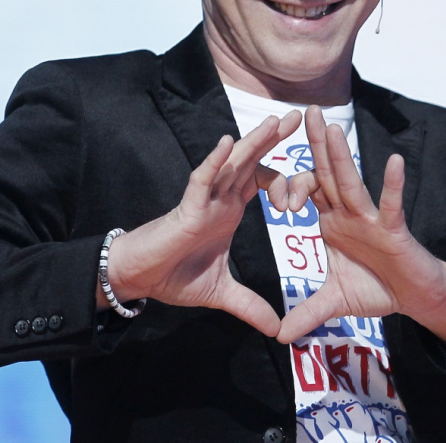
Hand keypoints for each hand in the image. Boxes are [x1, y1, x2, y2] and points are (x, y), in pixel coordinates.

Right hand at [103, 112, 305, 337]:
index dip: (286, 183)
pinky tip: (226, 144)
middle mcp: (219, 198)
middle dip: (274, 139)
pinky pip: (200, 180)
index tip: (305, 197)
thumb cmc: (174, 276)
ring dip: (252, 143)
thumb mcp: (222, 293)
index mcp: (230, 210)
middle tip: (298, 115)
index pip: (263, 181)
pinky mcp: (185, 208)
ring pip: (231, 164)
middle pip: (251, 161)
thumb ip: (251, 307)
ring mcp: (203, 200)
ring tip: (273, 122)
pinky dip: (213, 162)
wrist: (140, 280)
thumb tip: (277, 329)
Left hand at [277, 106, 445, 368]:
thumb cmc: (380, 289)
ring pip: (352, 182)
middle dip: (314, 143)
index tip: (262, 183)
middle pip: (326, 173)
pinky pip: (392, 205)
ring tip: (332, 126)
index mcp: (333, 221)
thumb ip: (307, 313)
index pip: (304, 193)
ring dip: (342, 155)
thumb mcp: (334, 302)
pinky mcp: (394, 230)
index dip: (284, 186)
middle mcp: (350, 212)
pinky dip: (392, 185)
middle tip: (301, 111)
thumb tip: (280, 336)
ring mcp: (372, 218)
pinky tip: (393, 161)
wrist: (417, 298)